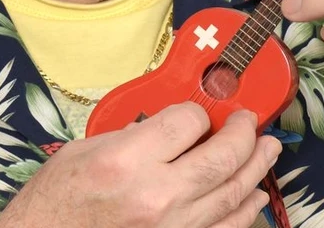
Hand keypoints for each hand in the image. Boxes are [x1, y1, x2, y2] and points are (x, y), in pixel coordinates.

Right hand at [0, 103, 280, 226]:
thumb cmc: (55, 203)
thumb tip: (167, 127)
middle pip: (223, 157)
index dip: (198, 111)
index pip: (189, 121)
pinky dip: (244, 211)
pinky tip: (252, 196)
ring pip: (233, 194)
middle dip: (245, 134)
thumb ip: (132, 135)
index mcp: (128, 161)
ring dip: (256, 168)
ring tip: (268, 150)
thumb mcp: (84, 151)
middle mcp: (156, 195)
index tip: (196, 112)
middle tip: (250, 122)